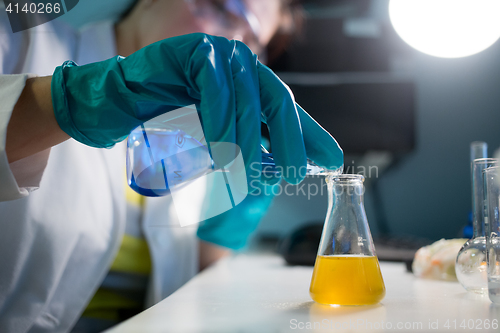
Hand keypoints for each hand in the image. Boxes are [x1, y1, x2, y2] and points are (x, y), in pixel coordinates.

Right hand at [51, 33, 342, 184]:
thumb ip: (254, 145)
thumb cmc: (173, 120)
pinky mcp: (194, 52)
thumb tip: (293, 166)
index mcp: (252, 82)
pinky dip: (221, 121)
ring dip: (248, 142)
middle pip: (277, 103)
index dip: (311, 136)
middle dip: (288, 142)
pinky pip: (215, 89)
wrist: (124, 102)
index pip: (288, 110)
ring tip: (244, 173)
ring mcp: (220, 54)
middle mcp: (243, 65)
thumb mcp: (222, 137)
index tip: (332, 162)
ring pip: (247, 101)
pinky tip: (220, 149)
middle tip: (290, 175)